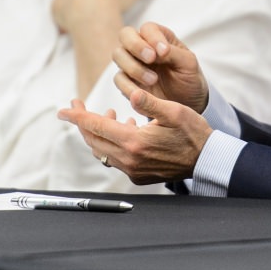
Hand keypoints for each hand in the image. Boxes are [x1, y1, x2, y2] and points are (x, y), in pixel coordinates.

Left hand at [57, 88, 211, 183]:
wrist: (207, 160)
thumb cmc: (193, 133)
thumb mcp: (174, 111)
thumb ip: (149, 102)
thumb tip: (131, 93)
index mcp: (134, 142)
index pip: (96, 127)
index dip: (77, 116)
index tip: (62, 109)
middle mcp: (129, 159)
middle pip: (93, 140)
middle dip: (83, 122)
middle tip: (79, 107)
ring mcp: (133, 170)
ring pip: (102, 150)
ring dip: (99, 133)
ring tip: (110, 115)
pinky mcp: (138, 176)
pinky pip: (114, 159)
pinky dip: (112, 143)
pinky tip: (125, 129)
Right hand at [113, 22, 208, 113]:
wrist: (187, 103)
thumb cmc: (189, 78)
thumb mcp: (188, 63)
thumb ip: (173, 53)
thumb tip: (158, 51)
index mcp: (159, 37)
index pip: (148, 28)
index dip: (153, 37)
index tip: (164, 52)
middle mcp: (142, 46)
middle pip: (125, 35)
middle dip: (136, 45)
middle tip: (151, 58)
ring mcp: (131, 63)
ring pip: (118, 54)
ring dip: (133, 66)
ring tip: (153, 80)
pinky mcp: (127, 81)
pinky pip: (119, 79)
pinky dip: (128, 85)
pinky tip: (142, 93)